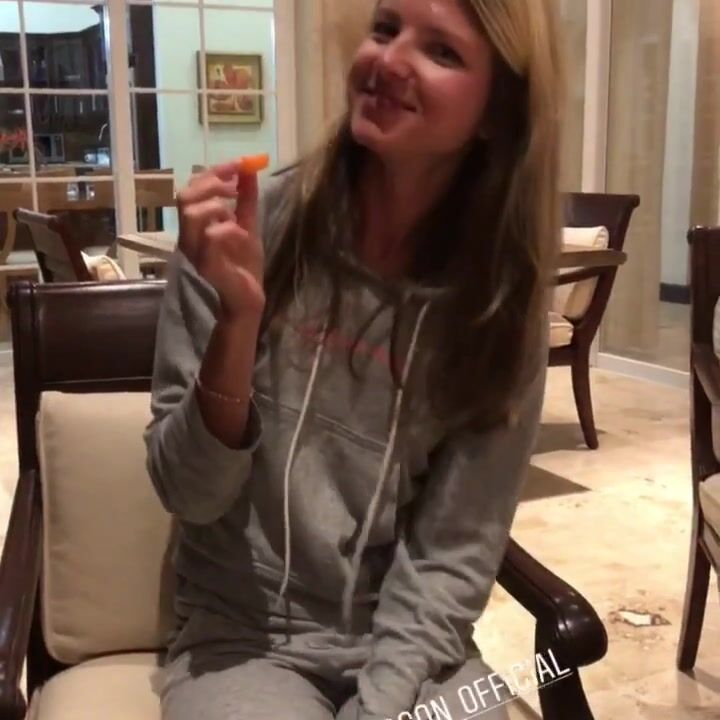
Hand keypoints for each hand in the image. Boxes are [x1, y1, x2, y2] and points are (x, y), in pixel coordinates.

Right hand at [176, 160, 264, 323]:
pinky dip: (228, 229)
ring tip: (236, 218)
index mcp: (196, 226)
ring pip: (192, 215)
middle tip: (234, 187)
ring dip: (217, 207)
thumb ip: (245, 201)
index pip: (192, 189)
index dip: (213, 173)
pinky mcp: (206, 267)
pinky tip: (241, 235)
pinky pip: (210, 238)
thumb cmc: (243, 267)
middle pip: (184, 197)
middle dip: (211, 184)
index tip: (239, 164)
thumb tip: (249, 170)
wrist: (247, 301)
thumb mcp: (247, 227)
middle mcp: (190, 237)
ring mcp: (195, 252)